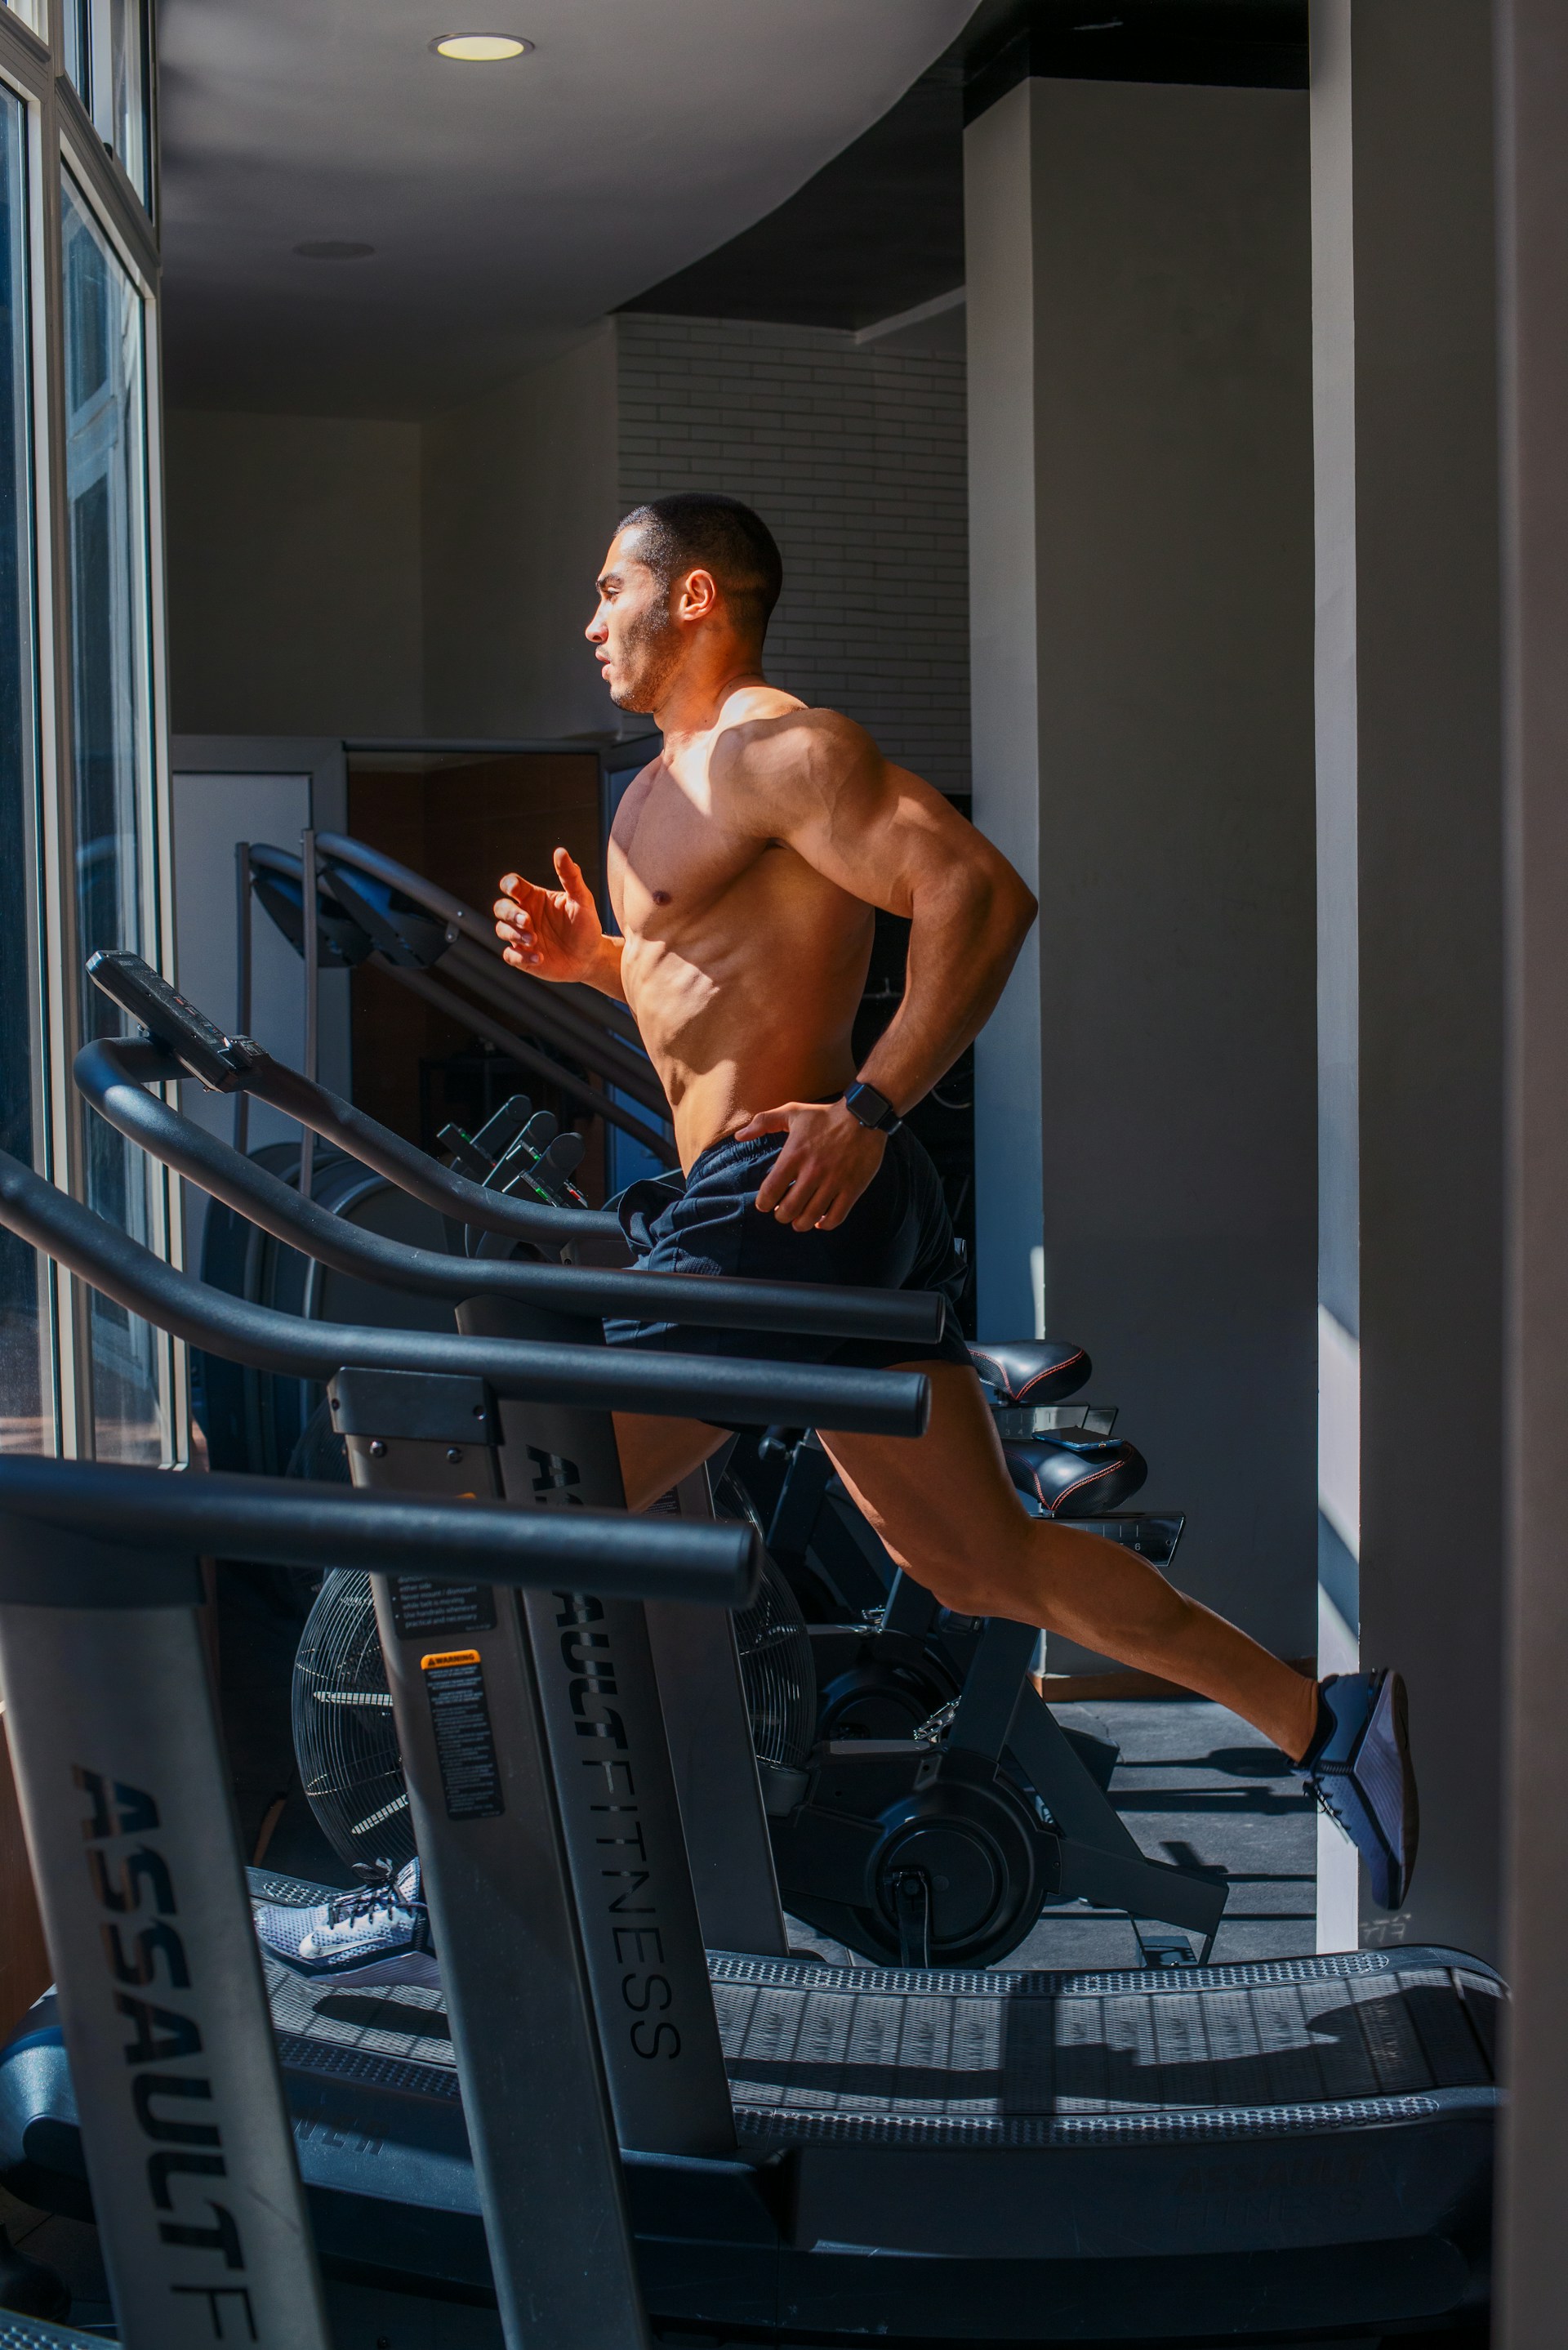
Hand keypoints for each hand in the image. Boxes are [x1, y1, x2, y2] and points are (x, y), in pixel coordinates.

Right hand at [494, 849, 601, 981]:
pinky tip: (539, 958)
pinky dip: (520, 956)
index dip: (508, 885)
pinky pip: (510, 956)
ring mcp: (522, 937)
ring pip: (501, 930)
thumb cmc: (585, 925)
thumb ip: (571, 876)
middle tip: (528, 921)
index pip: (511, 885)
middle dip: (509, 913)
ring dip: (514, 934)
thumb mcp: (582, 899)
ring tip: (535, 940)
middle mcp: (524, 915)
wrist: (591, 956)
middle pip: (500, 907)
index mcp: (534, 897)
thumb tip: (561, 851)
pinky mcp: (524, 958)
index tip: (515, 890)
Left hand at [735, 1099, 886, 1231]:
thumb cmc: (825, 1115)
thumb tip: (739, 1137)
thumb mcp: (792, 1111)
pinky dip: (825, 1225)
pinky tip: (820, 1221)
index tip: (765, 1204)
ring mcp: (834, 1182)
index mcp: (794, 1155)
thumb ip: (763, 1122)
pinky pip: (836, 1217)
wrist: (863, 1116)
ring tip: (798, 1221)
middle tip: (782, 1213)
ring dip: (800, 1224)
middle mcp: (812, 1172)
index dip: (764, 1203)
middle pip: (789, 1210)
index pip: (771, 1191)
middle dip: (781, 1216)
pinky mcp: (852, 1189)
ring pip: (811, 1217)